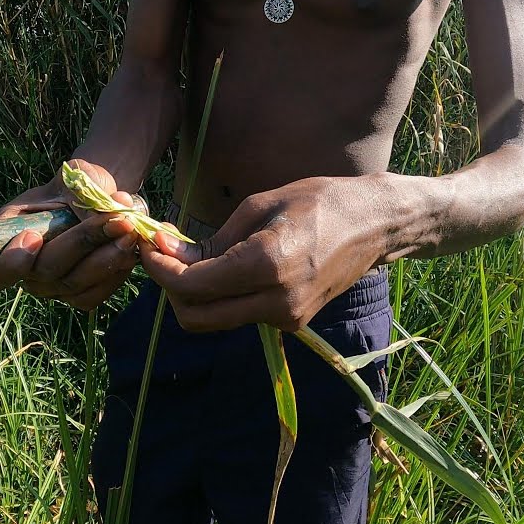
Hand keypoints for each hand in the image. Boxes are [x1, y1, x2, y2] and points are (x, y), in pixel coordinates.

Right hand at [0, 159, 142, 311]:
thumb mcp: (75, 177)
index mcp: (5, 237)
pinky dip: (114, 274)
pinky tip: (130, 249)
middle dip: (82, 244)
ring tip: (130, 229)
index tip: (32, 237)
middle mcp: (23, 271)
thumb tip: (101, 214)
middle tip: (117, 220)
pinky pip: (92, 296)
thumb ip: (82, 194)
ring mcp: (49, 288)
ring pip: (73, 286)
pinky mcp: (75, 296)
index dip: (6, 265)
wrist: (97, 199)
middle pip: (44, 272)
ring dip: (106, 259)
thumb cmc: (76, 185)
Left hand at [140, 176, 392, 331]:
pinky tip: (221, 268)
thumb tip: (170, 253)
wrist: (375, 226)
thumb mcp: (259, 206)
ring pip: (215, 321)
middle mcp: (275, 301)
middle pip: (196, 317)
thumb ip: (213, 240)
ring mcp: (286, 318)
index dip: (159, 269)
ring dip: (193, 296)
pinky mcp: (292, 322)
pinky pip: (239, 315)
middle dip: (170, 289)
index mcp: (266, 265)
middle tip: (163, 256)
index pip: (192, 285)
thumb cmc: (319, 201)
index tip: (148, 246)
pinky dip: (220, 298)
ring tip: (189, 258)